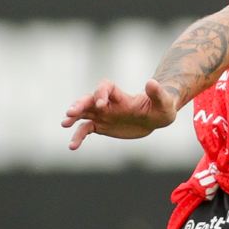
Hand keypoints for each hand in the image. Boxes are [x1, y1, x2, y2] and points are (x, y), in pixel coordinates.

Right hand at [63, 80, 179, 148]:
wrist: (155, 119)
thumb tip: (152, 82)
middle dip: (79, 105)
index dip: (101, 93)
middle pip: (88, 99)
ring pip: (82, 114)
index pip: (105, 87)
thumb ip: (157, 93)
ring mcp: (103, 114)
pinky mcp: (101, 126)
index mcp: (121, 96)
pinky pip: (85, 129)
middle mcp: (108, 103)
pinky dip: (78, 137)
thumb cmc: (161, 108)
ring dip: (72, 118)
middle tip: (70, 113)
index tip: (101, 105)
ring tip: (64, 124)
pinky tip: (73, 146)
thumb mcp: (163, 102)